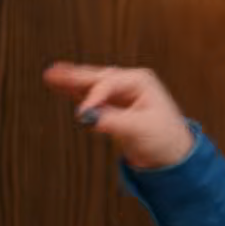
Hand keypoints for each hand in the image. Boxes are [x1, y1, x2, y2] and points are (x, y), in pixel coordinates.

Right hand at [42, 62, 194, 169]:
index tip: (82, 113)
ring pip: (92, 84)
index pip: (109, 84)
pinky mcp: (115, 107)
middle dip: (75, 76)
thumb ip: (112, 120)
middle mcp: (131, 83)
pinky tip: (62, 87)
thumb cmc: (164, 139)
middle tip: (53, 72)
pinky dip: (77, 93)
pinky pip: (92, 96)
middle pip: (97, 77)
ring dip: (72, 81)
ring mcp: (122, 94)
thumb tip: (88, 115)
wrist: (173, 153)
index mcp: (140, 82)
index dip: (93, 97)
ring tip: (51, 74)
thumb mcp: (139, 129)